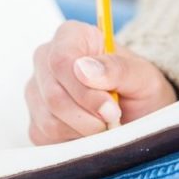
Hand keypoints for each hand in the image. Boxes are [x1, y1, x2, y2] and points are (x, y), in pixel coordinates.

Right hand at [26, 21, 177, 144]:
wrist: (139, 113)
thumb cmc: (140, 88)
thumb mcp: (142, 76)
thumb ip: (117, 69)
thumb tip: (83, 69)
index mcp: (71, 36)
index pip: (61, 60)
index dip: (83, 90)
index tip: (110, 109)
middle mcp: (46, 60)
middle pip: (53, 95)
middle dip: (88, 116)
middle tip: (114, 121)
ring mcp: (37, 91)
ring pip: (49, 121)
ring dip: (84, 131)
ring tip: (107, 125)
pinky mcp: (36, 121)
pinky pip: (47, 138)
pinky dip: (74, 142)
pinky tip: (92, 133)